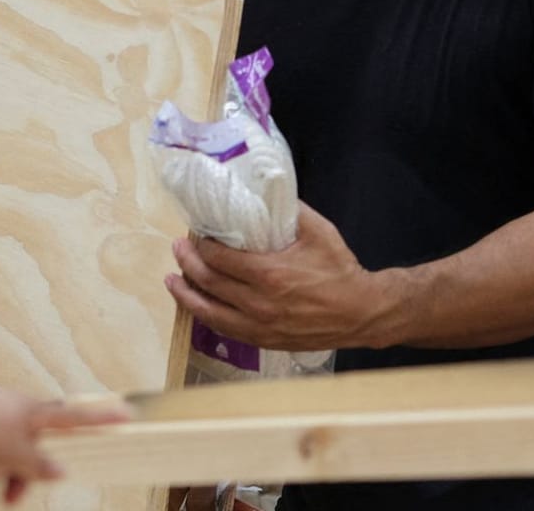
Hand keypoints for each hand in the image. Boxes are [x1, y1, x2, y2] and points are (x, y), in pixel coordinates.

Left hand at [0, 387, 125, 504]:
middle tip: (11, 496)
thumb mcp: (16, 457)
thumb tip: (58, 470)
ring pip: (6, 458)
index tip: (127, 414)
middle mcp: (14, 411)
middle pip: (34, 450)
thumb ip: (40, 466)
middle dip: (22, 474)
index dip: (102, 419)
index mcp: (33, 411)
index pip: (75, 417)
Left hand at [166, 202, 379, 351]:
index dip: (201, 246)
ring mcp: (258, 325)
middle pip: (209, 282)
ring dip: (186, 294)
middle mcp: (258, 303)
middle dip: (188, 263)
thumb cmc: (340, 271)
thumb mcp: (319, 232)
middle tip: (178, 249)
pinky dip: (206, 316)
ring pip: (209, 311)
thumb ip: (290, 211)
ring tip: (172, 281)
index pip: (218, 259)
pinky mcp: (263, 340)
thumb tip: (266, 192)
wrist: (361, 313)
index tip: (195, 234)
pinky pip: (225, 329)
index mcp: (269, 274)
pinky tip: (197, 306)